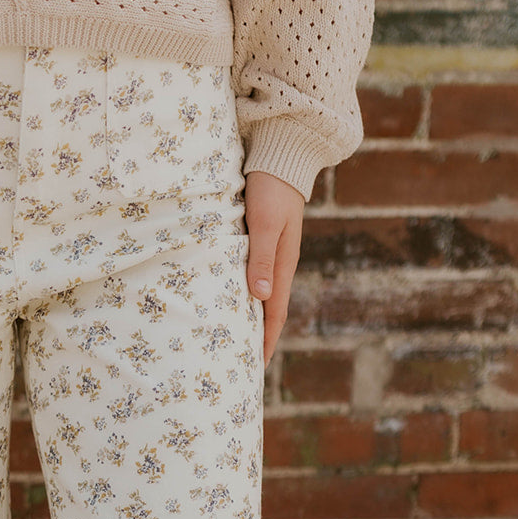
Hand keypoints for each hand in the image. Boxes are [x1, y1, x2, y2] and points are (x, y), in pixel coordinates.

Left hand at [243, 170, 305, 366]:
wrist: (282, 152)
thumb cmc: (271, 187)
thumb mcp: (266, 223)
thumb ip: (262, 258)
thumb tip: (260, 297)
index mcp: (283, 263)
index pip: (274, 312)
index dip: (266, 340)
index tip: (257, 366)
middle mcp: (279, 262)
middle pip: (269, 307)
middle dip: (260, 335)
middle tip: (245, 360)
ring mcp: (272, 250)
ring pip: (262, 292)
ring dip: (252, 315)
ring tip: (238, 336)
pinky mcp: (262, 238)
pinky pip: (254, 274)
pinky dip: (246, 293)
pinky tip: (234, 296)